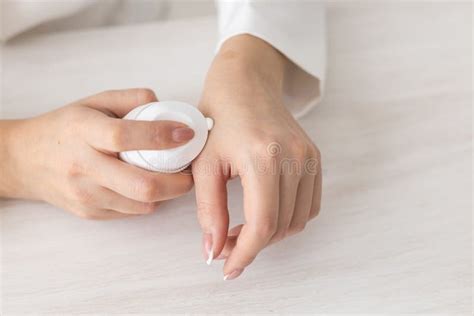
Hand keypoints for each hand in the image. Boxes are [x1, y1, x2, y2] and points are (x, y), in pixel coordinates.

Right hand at [0, 89, 193, 218]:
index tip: (186, 134)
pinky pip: (131, 212)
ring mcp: (85, 195)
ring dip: (167, 194)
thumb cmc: (66, 128)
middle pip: (141, 185)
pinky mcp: (89, 213)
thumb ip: (131, 99)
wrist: (26, 160)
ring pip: (141, 204)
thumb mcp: (94, 102)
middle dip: (178, 182)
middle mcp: (82, 166)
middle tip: (190, 172)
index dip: (161, 136)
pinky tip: (150, 186)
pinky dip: (149, 201)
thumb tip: (167, 106)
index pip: (125, 137)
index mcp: (83, 131)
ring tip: (174, 178)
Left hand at [193, 35, 321, 279]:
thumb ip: (208, 210)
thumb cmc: (218, 117)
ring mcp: (309, 157)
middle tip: (224, 243)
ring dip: (270, 235)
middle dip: (251, 245)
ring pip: (297, 221)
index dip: (245, 253)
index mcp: (263, 157)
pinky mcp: (315, 158)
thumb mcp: (204, 163)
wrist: (245, 83)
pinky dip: (288, 219)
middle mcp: (293, 158)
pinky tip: (265, 213)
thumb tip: (213, 250)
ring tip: (241, 229)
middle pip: (281, 227)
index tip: (228, 268)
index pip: (262, 224)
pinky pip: (310, 205)